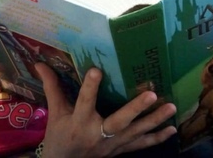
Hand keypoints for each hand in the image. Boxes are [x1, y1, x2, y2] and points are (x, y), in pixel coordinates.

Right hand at [35, 63, 176, 157]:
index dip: (90, 87)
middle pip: (119, 121)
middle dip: (136, 108)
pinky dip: (158, 138)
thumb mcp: (55, 113)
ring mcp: (112, 144)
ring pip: (136, 132)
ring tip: (171, 106)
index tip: (96, 71)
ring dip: (155, 120)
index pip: (84, 102)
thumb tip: (39, 63)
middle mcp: (97, 134)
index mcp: (78, 122)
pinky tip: (173, 127)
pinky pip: (142, 144)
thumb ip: (52, 87)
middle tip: (152, 93)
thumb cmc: (59, 137)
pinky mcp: (121, 150)